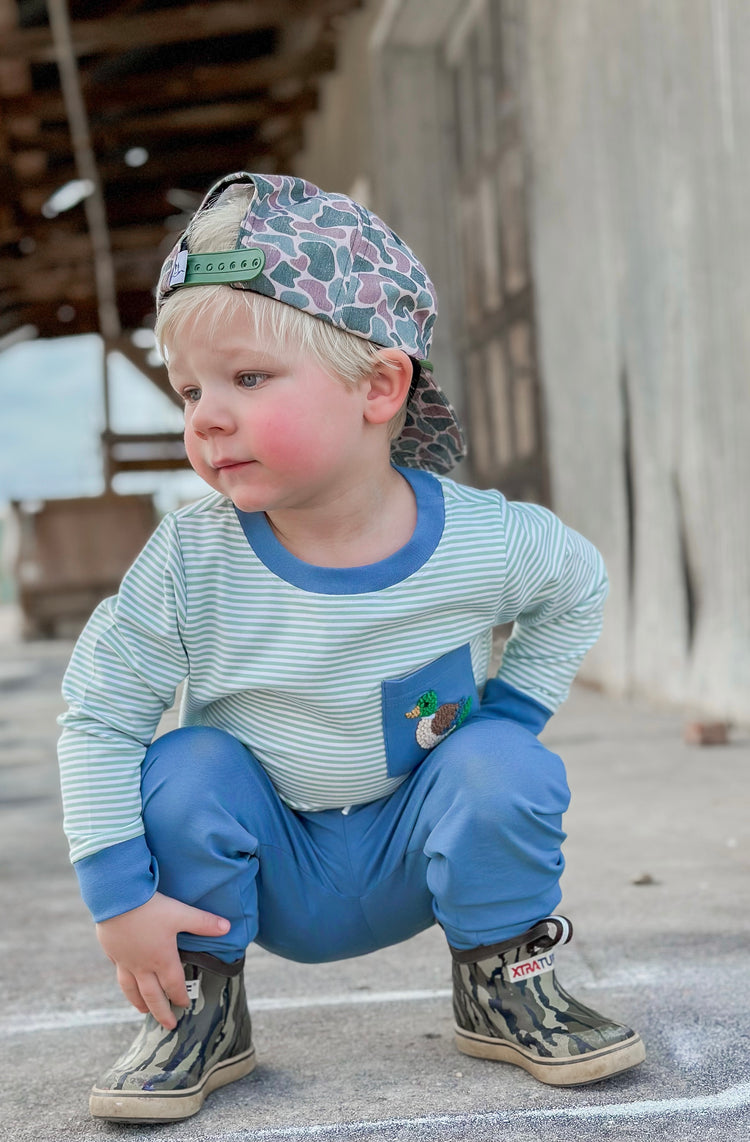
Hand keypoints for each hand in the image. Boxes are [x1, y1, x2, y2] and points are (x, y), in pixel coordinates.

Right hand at [96, 891, 229, 1029]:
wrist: (116, 898)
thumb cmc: (151, 907)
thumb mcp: (181, 913)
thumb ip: (204, 923)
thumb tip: (227, 927)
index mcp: (162, 959)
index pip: (174, 985)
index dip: (180, 997)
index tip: (185, 1006)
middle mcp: (142, 965)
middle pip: (152, 995)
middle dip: (161, 1012)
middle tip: (168, 1025)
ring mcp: (125, 961)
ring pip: (131, 989)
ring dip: (139, 1002)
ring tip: (143, 1011)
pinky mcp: (112, 952)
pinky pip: (119, 972)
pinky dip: (124, 981)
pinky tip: (125, 981)